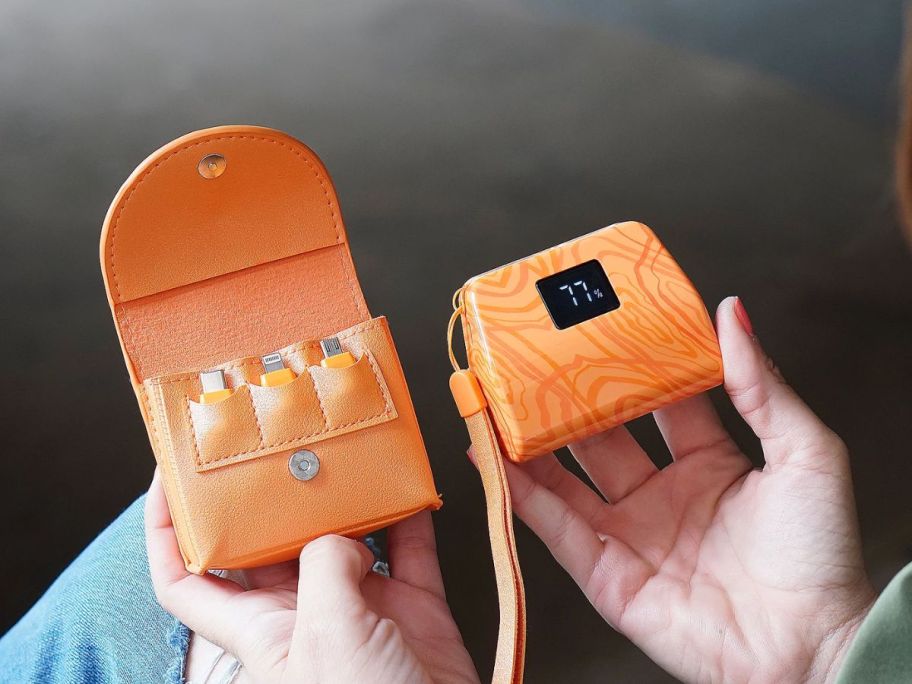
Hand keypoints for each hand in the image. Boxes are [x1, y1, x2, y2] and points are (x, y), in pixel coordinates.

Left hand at [145, 474, 478, 683]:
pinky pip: (409, 546)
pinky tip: (410, 484)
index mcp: (260, 629)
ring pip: (343, 533)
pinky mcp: (410, 606)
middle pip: (272, 539)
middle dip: (272, 492)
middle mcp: (303, 612)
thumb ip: (324, 570)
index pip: (187, 578)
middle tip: (281, 444)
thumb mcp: (326, 636)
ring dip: (347, 495)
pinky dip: (411, 513)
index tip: (169, 478)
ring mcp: (358, 606)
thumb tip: (342, 534)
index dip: (167, 530)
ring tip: (346, 453)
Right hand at [503, 296, 874, 682]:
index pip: (658, 404)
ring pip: (567, 478)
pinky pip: (555, 527)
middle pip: (601, 437)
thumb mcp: (805, 453)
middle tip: (538, 361)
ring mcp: (632, 535)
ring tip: (499, 402)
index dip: (631, 369)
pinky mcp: (607, 576)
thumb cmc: (820, 557)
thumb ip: (762, 385)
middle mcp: (663, 496)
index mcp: (710, 464)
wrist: (809, 647)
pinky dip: (519, 494)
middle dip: (569, 401)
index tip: (603, 331)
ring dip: (531, 443)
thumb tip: (733, 316)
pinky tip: (494, 460)